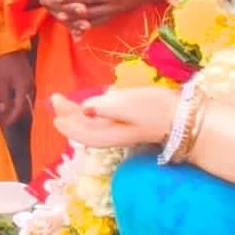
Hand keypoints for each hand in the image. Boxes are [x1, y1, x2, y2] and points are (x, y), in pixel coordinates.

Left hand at [0, 51, 33, 127]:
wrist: (11, 47)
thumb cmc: (5, 63)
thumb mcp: (1, 81)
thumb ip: (3, 97)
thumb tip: (2, 112)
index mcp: (24, 88)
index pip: (19, 109)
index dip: (12, 118)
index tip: (5, 125)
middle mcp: (30, 87)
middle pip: (24, 107)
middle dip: (15, 116)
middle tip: (5, 122)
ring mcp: (30, 83)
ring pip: (25, 101)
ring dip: (17, 109)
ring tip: (7, 114)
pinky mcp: (28, 80)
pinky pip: (25, 95)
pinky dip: (18, 101)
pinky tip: (11, 102)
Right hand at [31, 0, 91, 37]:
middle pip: (56, 4)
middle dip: (70, 6)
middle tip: (84, 8)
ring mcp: (50, 9)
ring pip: (61, 16)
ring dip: (73, 19)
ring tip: (86, 20)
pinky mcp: (58, 16)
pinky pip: (66, 24)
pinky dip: (74, 28)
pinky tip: (85, 29)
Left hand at [51, 86, 175, 148]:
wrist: (179, 116)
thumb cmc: (153, 109)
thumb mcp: (127, 104)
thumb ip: (104, 106)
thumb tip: (85, 108)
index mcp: (107, 134)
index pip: (81, 133)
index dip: (67, 124)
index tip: (55, 112)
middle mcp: (110, 135)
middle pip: (83, 129)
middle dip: (68, 116)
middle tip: (56, 99)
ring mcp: (117, 129)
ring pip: (90, 124)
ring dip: (76, 114)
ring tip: (64, 101)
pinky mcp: (125, 122)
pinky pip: (100, 120)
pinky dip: (88, 113)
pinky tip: (87, 106)